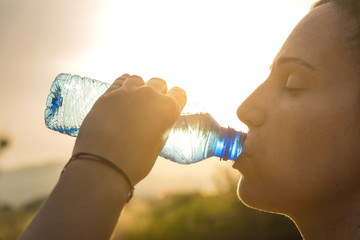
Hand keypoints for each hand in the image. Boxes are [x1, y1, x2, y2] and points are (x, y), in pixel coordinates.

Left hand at [72, 74, 186, 184]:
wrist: (103, 165)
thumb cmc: (134, 162)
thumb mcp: (158, 143)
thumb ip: (160, 125)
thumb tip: (154, 119)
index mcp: (168, 109)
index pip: (179, 93)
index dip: (176, 99)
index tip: (172, 102)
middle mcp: (150, 95)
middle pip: (159, 82)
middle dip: (158, 92)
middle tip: (151, 105)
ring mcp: (128, 92)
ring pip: (138, 79)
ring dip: (139, 88)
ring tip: (134, 101)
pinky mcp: (108, 95)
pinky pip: (119, 82)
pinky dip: (123, 85)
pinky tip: (122, 92)